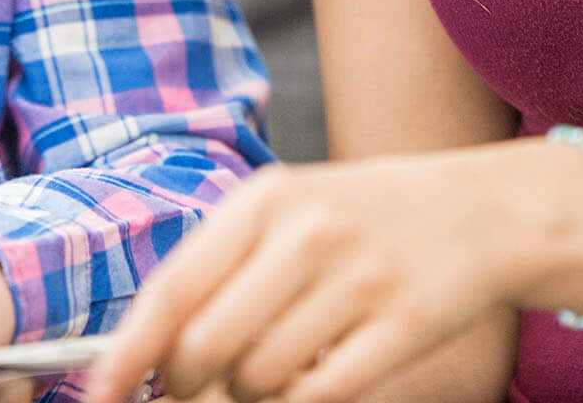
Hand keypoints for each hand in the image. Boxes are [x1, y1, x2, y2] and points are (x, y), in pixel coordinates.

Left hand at [83, 150, 582, 402]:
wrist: (480, 212)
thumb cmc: (364, 219)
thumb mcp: (289, 214)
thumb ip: (223, 269)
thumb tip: (153, 351)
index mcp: (265, 199)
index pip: (173, 288)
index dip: (128, 352)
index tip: (102, 393)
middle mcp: (307, 233)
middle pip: (209, 345)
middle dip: (191, 386)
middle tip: (200, 391)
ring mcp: (359, 279)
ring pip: (262, 379)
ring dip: (252, 398)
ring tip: (271, 375)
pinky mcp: (404, 326)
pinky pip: (322, 395)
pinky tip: (308, 386)